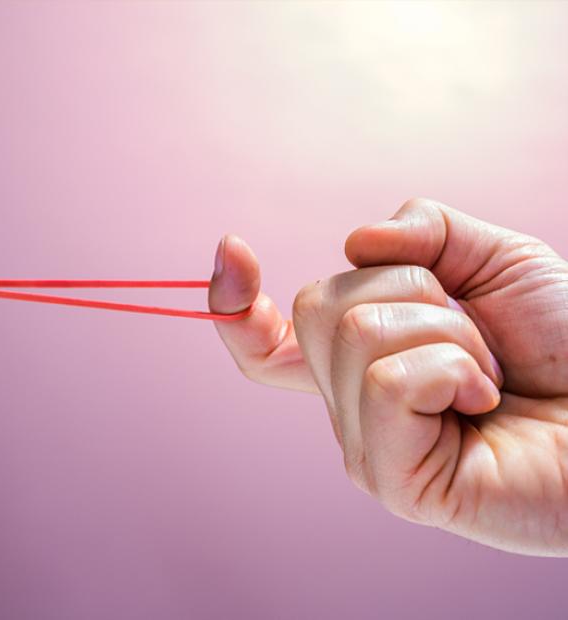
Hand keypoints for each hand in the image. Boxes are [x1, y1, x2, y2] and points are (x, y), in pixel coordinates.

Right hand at [210, 199, 567, 555]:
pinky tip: (482, 401)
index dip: (232, 300)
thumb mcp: (496, 260)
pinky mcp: (392, 480)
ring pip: (357, 334)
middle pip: (318, 306)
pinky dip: (453, 368)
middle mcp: (349, 405)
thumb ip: (425, 232)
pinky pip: (390, 380)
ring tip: (489, 375)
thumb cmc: (567, 344)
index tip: (233, 249)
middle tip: (475, 335)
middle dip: (413, 287)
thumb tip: (353, 239)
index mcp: (361, 362)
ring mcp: (365, 446)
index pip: (266, 344)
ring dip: (449, 330)